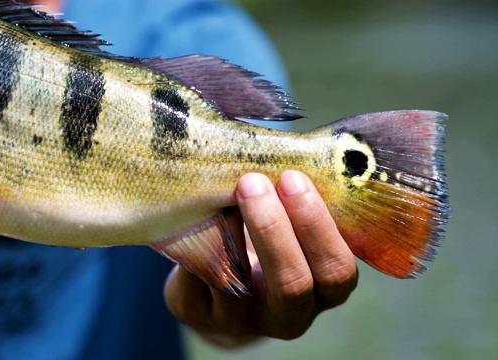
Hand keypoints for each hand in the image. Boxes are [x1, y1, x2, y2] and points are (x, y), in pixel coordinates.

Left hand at [164, 171, 357, 345]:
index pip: (337, 270)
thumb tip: (280, 151)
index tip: (293, 178)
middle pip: (293, 284)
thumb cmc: (266, 242)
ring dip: (229, 229)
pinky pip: (200, 276)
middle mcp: (290, 316)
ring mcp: (243, 322)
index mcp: (324, 292)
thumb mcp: (292, 229)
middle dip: (273, 228)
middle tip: (253, 181)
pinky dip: (200, 238)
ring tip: (221, 190)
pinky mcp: (203, 315)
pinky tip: (198, 208)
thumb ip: (295, 203)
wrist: (219, 288)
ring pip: (239, 282)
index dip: (317, 225)